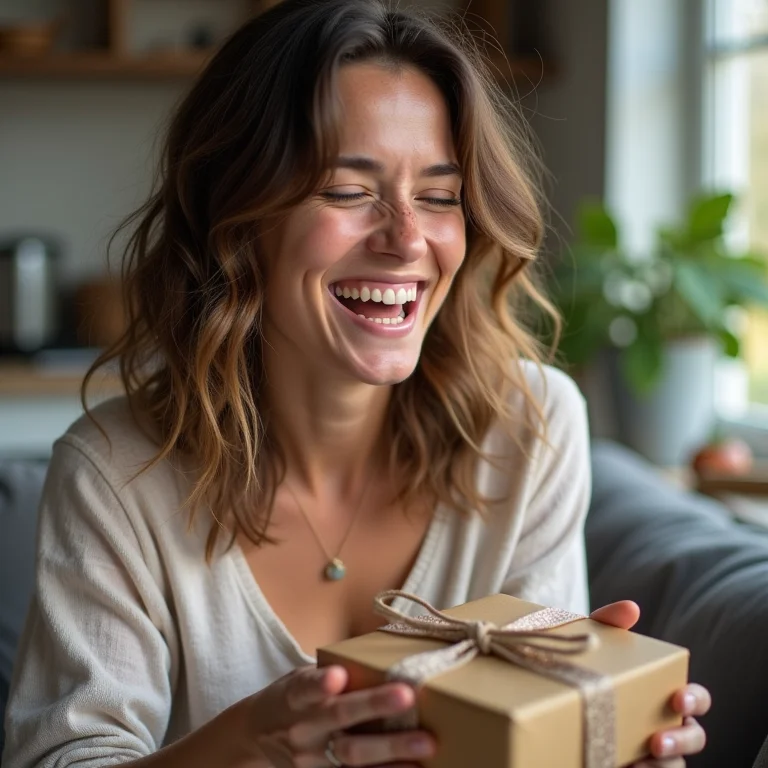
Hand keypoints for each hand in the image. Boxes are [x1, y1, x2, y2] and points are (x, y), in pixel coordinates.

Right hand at [246, 664, 435, 766]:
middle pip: (339, 717)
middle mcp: (303, 728)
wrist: (256, 739)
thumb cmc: (292, 699)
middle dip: (374, 706)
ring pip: (352, 757)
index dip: (321, 683)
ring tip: (425, 743)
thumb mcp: (300, 678)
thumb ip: (332, 670)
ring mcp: (312, 759)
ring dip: (391, 751)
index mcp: (296, 696)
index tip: (337, 676)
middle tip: (407, 695)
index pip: (306, 687)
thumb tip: (383, 650)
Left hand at [590, 601, 711, 766]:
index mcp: (663, 694)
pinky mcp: (632, 766)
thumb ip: (609, 623)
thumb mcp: (591, 646)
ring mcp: (651, 752)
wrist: (547, 701)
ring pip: (675, 766)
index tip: (677, 700)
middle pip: (694, 737)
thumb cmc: (584, 669)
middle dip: (681, 741)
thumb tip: (631, 608)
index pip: (696, 698)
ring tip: (638, 764)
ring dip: (662, 767)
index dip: (694, 699)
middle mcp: (665, 724)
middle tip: (657, 742)